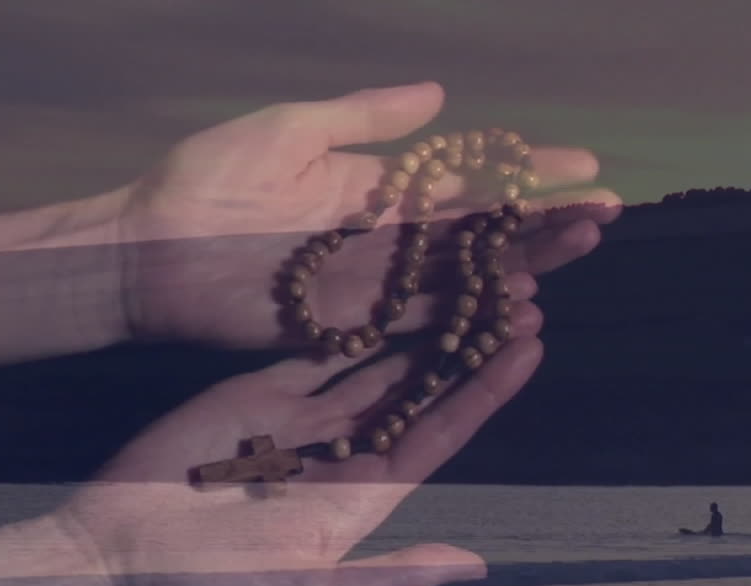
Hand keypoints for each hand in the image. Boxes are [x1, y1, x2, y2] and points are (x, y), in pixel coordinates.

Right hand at [55, 298, 544, 585]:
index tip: (529, 347)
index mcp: (359, 499)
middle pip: (417, 394)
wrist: (122, 549)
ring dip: (421, 327)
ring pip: (374, 366)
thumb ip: (386, 575)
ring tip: (468, 281)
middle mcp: (339, 452)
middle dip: (465, 349)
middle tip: (518, 297)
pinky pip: (317, 352)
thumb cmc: (210, 583)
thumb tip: (472, 564)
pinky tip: (394, 286)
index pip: (437, 437)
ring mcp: (299, 418)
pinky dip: (355, 322)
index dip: (484, 394)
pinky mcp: (259, 390)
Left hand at [114, 81, 620, 347]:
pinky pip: (411, 322)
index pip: (461, 179)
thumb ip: (364, 118)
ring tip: (577, 254)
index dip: (522, 172)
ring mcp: (362, 284)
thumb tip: (440, 95)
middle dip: (537, 223)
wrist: (146, 248)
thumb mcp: (290, 130)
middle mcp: (377, 239)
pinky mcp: (340, 324)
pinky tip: (510, 307)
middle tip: (603, 216)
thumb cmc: (207, 180)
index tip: (583, 164)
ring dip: (516, 267)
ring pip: (454, 278)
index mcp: (369, 187)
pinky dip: (461, 316)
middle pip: (472, 234)